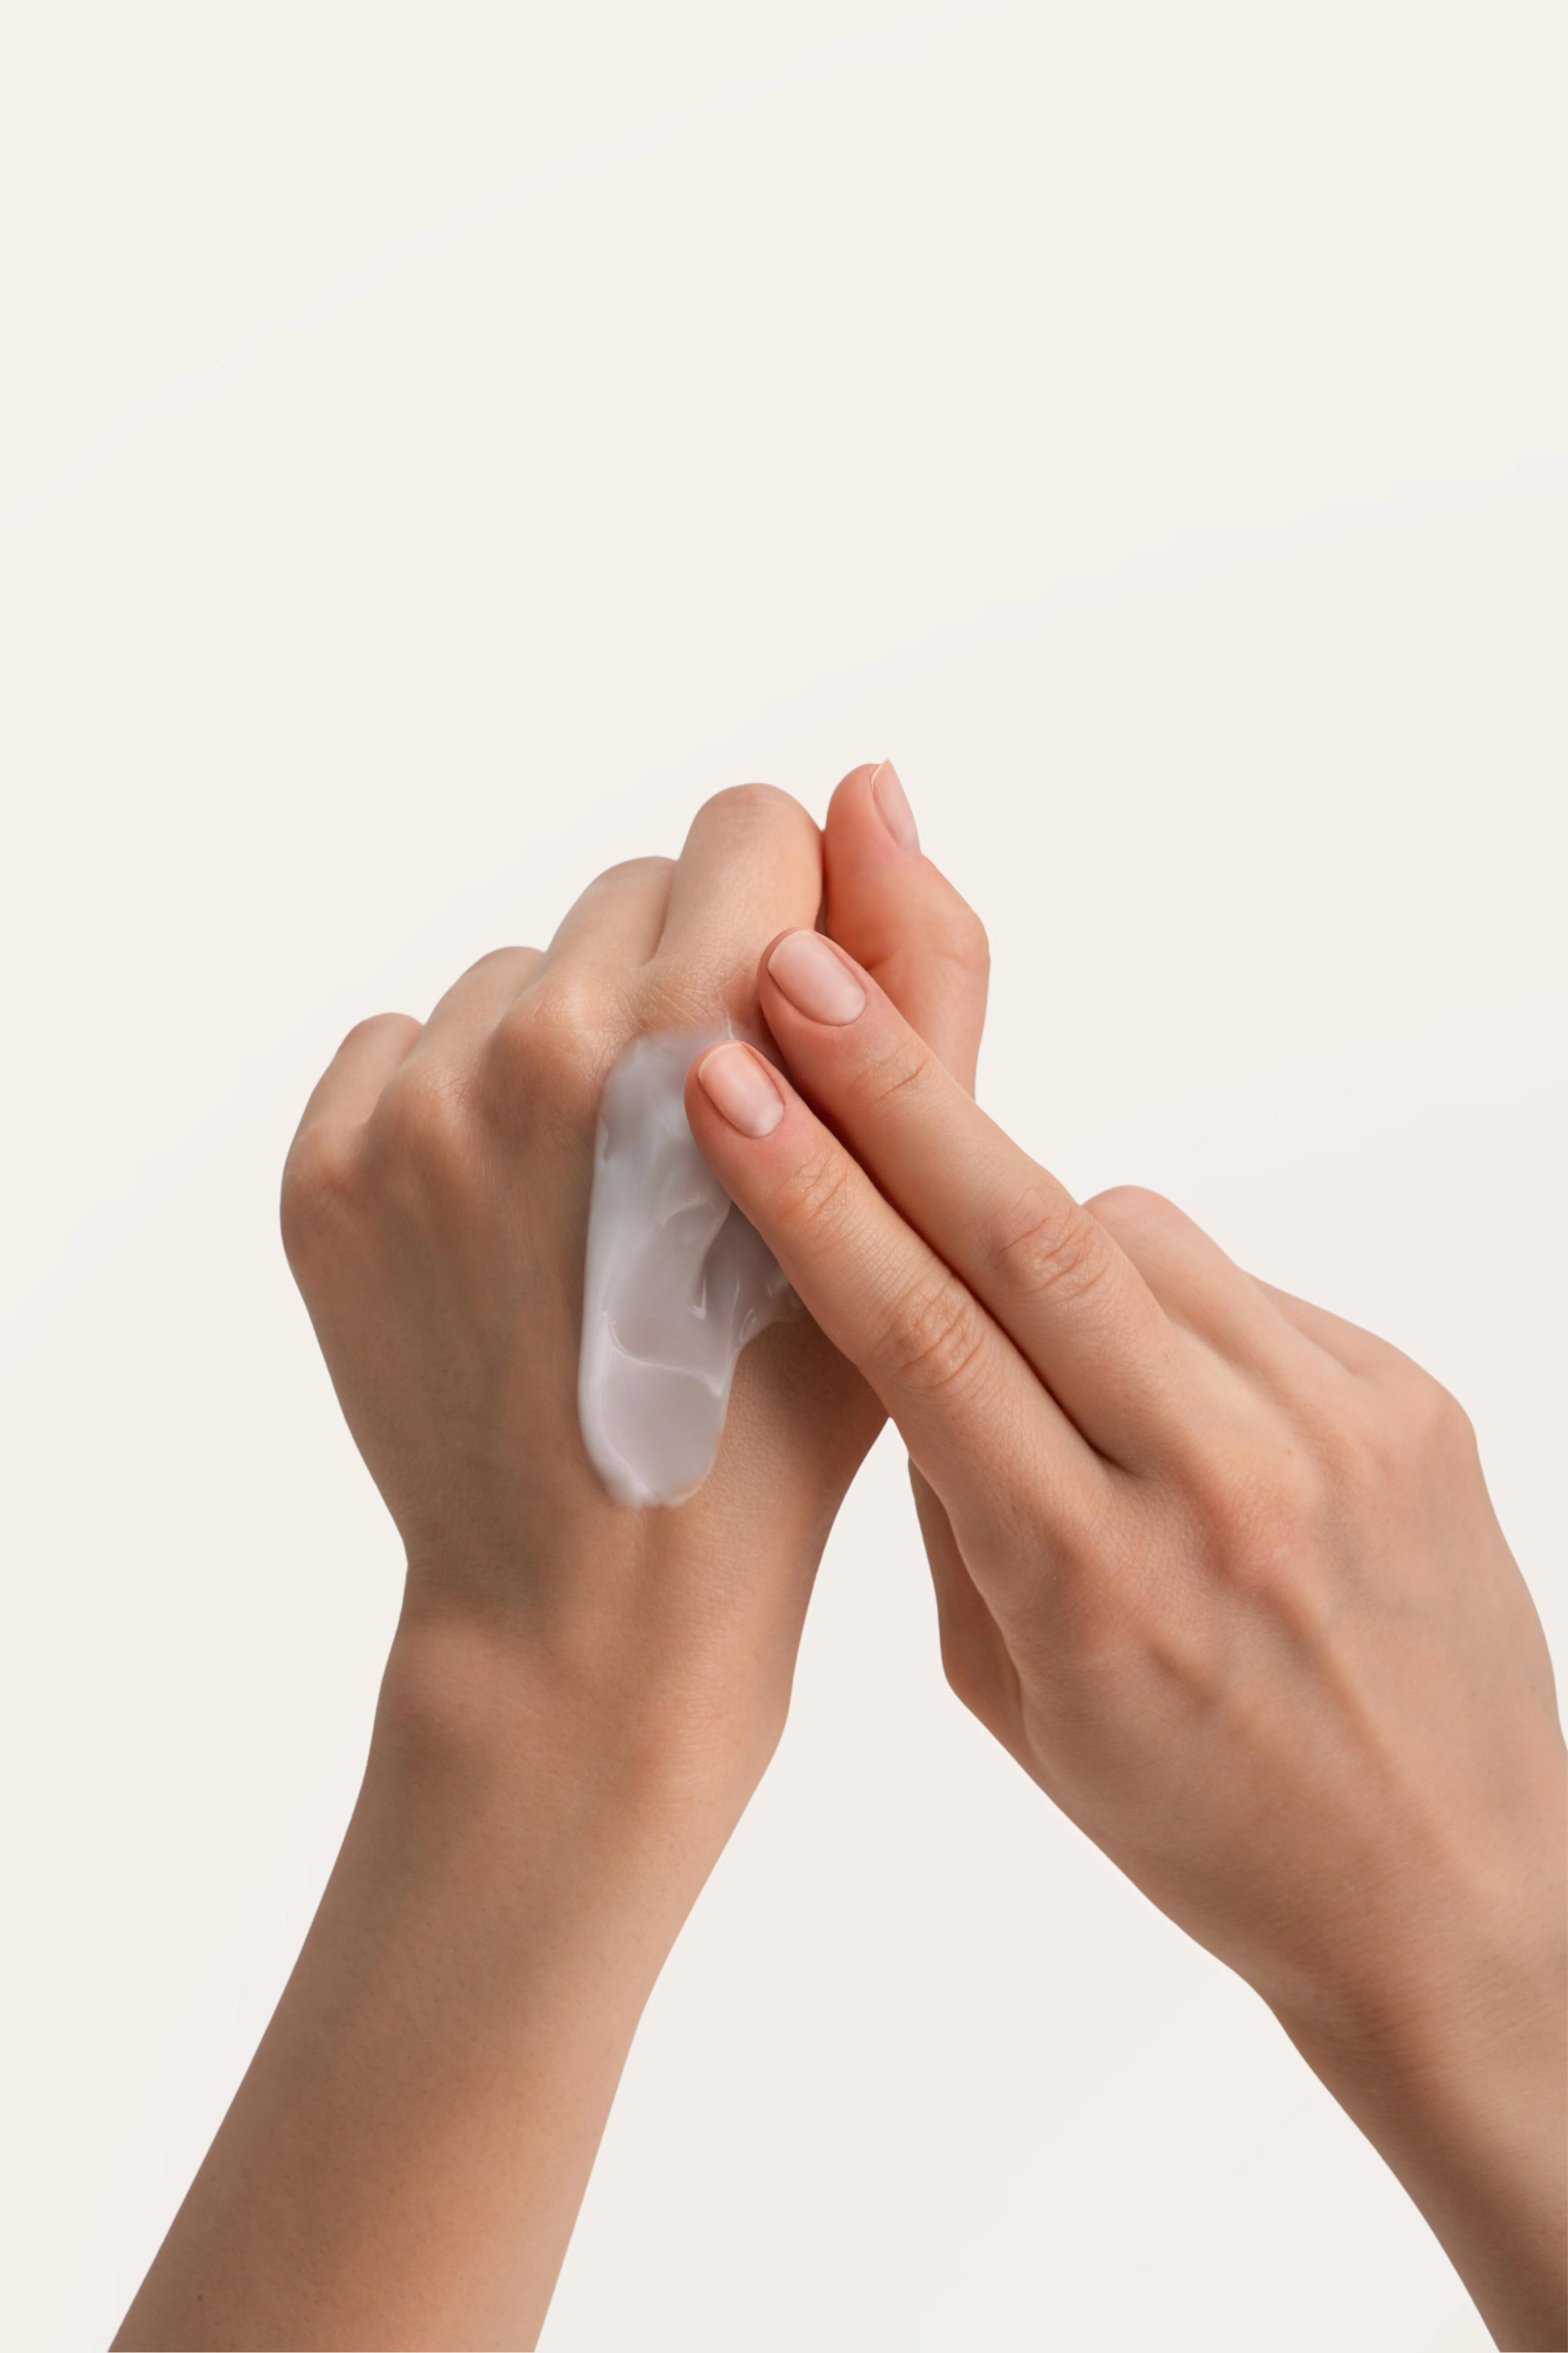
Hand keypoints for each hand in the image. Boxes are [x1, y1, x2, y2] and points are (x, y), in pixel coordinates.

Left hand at [115, 765, 986, 2352]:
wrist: (589, 1618)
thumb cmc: (781, 1424)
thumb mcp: (910, 1212)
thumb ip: (922, 973)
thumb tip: (871, 786)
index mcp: (692, 1045)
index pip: (751, 826)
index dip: (792, 932)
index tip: (790, 1053)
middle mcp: (529, 1055)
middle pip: (634, 889)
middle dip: (684, 991)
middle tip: (701, 1156)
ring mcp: (407, 1120)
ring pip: (522, 972)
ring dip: (574, 1050)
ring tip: (607, 1205)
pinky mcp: (321, 1176)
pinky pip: (403, 1043)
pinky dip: (462, 1108)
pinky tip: (518, 1228)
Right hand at [688, 922, 1566, 2350]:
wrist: (1456, 1888)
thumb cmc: (1206, 1823)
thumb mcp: (1024, 1705)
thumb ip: (967, 1511)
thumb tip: (923, 1331)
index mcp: (1091, 1590)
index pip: (922, 1346)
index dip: (813, 1202)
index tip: (727, 1085)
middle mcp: (1220, 1490)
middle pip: (1028, 1241)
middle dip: (893, 1094)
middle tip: (797, 969)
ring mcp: (1332, 1430)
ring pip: (1131, 1234)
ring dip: (1023, 1210)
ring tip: (985, 1264)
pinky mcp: (1406, 1395)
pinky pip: (1230, 1282)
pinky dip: (1149, 1284)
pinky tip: (1136, 1361)